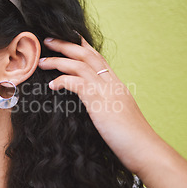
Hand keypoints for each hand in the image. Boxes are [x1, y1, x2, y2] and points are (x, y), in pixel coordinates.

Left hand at [38, 37, 162, 173]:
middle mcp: (112, 82)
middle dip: (65, 44)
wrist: (144, 150)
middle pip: (87, 53)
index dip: (81, 45)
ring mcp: (106, 90)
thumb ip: (106, 105)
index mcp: (116, 84)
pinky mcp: (99, 101)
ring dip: (58, 60)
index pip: (97, 57)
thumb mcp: (117, 115)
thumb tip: (94, 106)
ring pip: (79, 64)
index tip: (66, 37)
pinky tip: (52, 85)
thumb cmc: (130, 139)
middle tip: (47, 40)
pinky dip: (62, 80)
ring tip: (42, 62)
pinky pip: (77, 82)